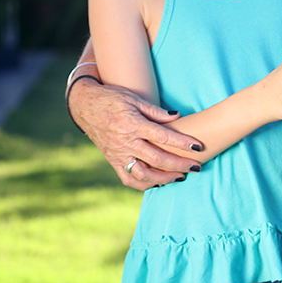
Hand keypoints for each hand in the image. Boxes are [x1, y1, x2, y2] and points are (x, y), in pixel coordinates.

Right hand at [68, 78, 203, 187]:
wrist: (83, 105)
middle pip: (157, 159)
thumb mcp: (133, 98)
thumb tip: (177, 116)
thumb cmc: (111, 98)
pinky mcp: (112, 160)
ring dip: (164, 178)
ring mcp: (118, 153)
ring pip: (143, 174)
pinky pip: (128, 178)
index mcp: (133, 124)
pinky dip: (144, 184)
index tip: (198, 146)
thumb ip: (155, 110)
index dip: (182, 142)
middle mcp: (125, 142)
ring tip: (180, 177)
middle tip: (196, 167)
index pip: (162, 136)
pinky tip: (158, 183)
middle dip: (179, 165)